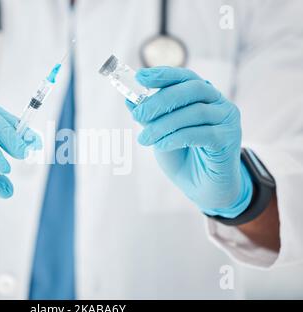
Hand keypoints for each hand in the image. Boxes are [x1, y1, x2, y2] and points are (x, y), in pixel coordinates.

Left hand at [127, 67, 252, 217]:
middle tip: (138, 115)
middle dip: (161, 100)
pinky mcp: (229, 140)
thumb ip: (150, 118)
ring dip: (164, 124)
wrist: (203, 189)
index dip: (163, 74)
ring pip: (195, 112)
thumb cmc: (183, 157)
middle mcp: (220, 104)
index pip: (186, 77)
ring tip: (144, 138)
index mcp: (204, 97)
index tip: (140, 76)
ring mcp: (228, 121)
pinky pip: (201, 133)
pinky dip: (176, 137)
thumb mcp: (160, 134)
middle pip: (192, 89)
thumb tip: (129, 100)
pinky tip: (161, 145)